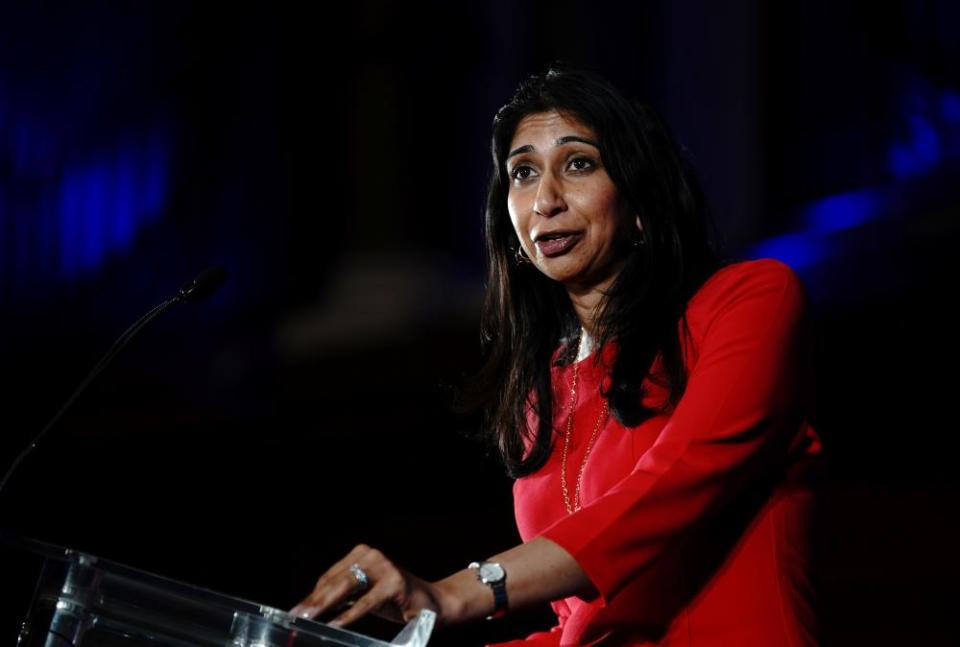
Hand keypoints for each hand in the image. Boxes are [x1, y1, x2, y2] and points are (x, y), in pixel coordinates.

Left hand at [289, 544, 448, 627]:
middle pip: (335, 580)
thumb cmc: (395, 600)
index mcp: (363, 554)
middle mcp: (372, 555)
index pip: (330, 575)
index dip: (313, 594)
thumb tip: (312, 607)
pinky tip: (335, 624)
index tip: (296, 610)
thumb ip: (345, 595)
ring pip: (347, 587)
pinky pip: (365, 601)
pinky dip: (349, 615)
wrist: (433, 604)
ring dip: (325, 605)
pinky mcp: (394, 582)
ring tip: (310, 619)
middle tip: (297, 616)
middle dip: (314, 601)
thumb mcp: (366, 594)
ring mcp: (384, 566)